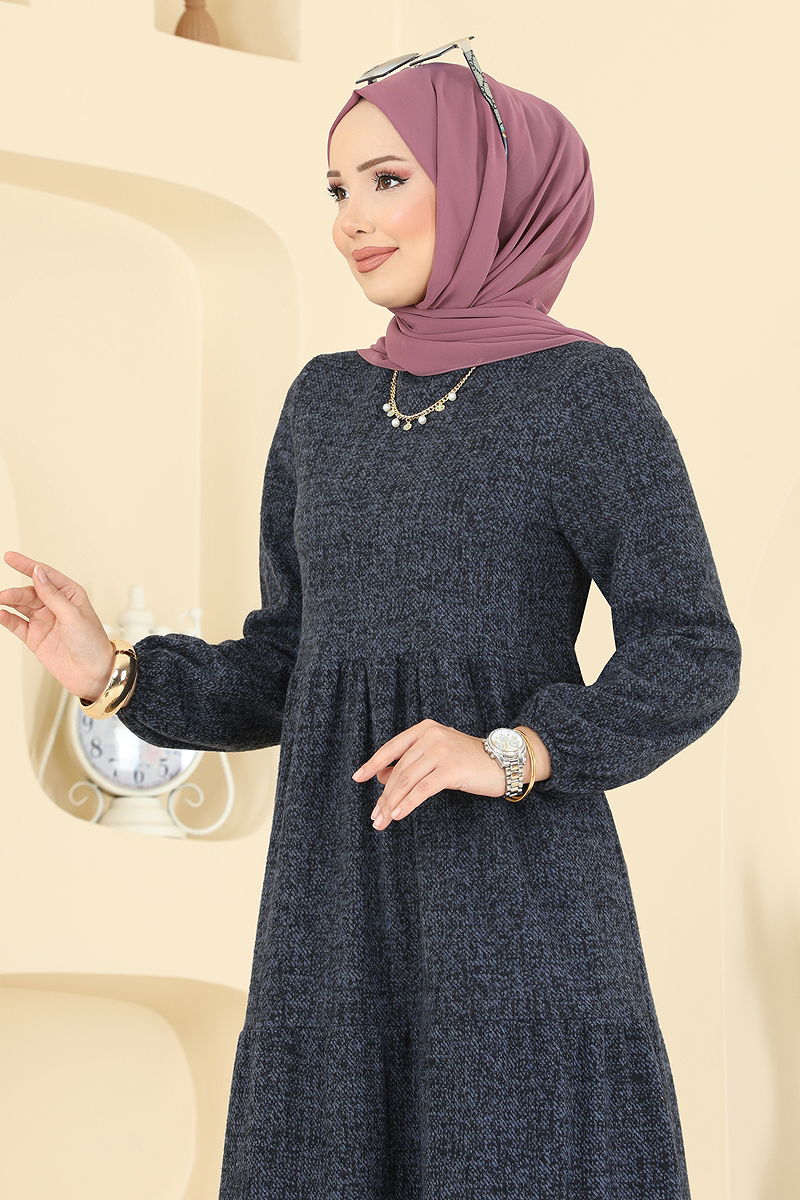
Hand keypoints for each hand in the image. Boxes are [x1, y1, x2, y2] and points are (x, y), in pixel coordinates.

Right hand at [0, 550, 115, 700]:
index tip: (10, 557)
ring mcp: (44, 621)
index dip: (27, 565)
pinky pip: (17, 624)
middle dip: (17, 592)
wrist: (93, 673)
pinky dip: (7, 618)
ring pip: (22, 606)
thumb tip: (37, 572)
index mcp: (70, 594)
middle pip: (31, 591)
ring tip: (0, 601)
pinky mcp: (35, 637)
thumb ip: (53, 595)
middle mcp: (55, 605)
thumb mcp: (73, 615)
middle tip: (5, 595)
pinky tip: (0, 614)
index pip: (45, 575)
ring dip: (10, 602)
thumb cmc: (92, 643)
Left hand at [352, 717, 510, 829]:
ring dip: (391, 804)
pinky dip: (407, 804)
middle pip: (398, 770)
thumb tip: (382, 777)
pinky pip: (422, 790)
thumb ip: (411, 762)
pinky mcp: (450, 769)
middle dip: (384, 795)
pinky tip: (398, 815)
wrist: (505, 762)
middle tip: (374, 815)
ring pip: (406, 781)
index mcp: (424, 729)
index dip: (373, 764)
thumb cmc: (470, 760)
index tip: (358, 778)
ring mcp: (440, 751)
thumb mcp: (437, 756)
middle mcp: (430, 736)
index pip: (391, 748)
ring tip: (382, 821)